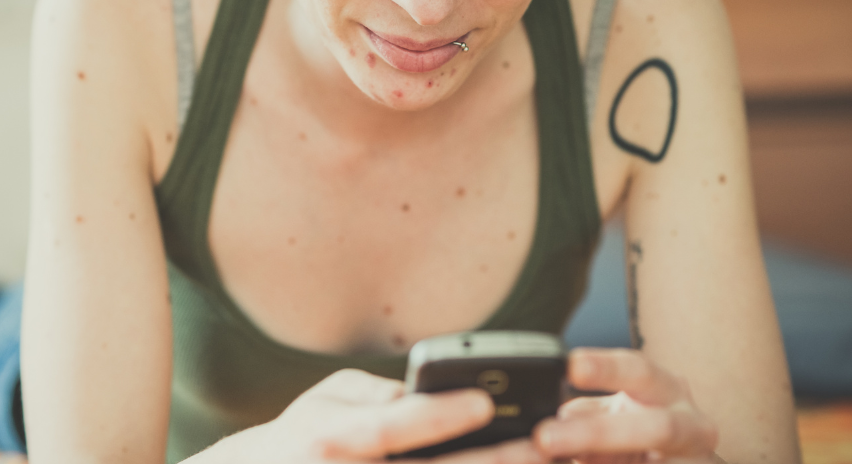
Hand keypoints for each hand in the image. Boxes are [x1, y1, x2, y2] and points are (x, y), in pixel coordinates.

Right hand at [200, 368, 549, 463]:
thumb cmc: (304, 436)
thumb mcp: (330, 399)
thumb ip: (382, 395)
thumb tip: (438, 394)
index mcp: (334, 437)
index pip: (392, 426)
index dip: (438, 415)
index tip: (485, 400)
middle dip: (494, 461)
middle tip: (544, 444)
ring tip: (548, 463)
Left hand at [534, 348, 719, 463]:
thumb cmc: (646, 433)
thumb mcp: (619, 414)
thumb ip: (589, 414)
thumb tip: (555, 417)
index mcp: (667, 391)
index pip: (639, 371)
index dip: (607, 368)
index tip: (572, 366)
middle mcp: (691, 426)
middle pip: (655, 427)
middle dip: (597, 434)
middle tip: (545, 438)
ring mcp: (695, 462)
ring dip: (598, 463)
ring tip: (549, 456)